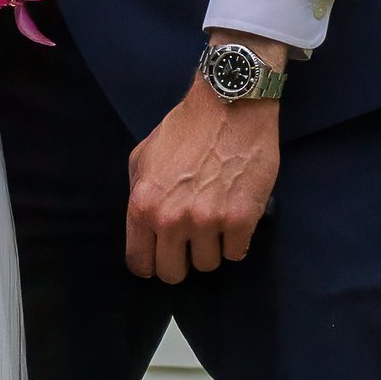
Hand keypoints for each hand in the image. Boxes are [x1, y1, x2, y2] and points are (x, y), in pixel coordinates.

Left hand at [126, 45, 284, 280]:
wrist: (229, 106)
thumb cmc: (186, 127)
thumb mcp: (143, 156)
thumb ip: (139, 193)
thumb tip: (143, 224)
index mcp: (142, 205)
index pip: (140, 263)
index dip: (151, 263)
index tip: (162, 256)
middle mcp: (171, 219)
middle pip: (172, 273)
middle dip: (181, 261)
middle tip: (191, 243)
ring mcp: (208, 221)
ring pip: (208, 265)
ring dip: (212, 248)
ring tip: (216, 222)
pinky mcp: (242, 219)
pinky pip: (236, 253)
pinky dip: (237, 241)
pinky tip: (235, 218)